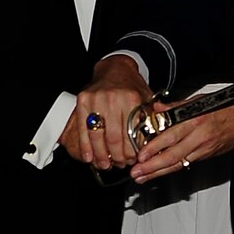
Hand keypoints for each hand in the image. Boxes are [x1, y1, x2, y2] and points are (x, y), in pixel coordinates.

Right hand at [61, 55, 153, 170]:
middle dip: (118, 156)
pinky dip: (85, 146)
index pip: (132, 134)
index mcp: (132, 100)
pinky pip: (82, 128)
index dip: (132, 151)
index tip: (134, 160)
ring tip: (105, 165)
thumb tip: (151, 147)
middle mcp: (113, 99)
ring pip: (97, 136)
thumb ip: (149, 121)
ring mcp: (96, 100)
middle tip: (121, 164)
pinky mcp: (83, 101)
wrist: (116, 68)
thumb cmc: (132, 87)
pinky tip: (89, 157)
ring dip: (101, 155)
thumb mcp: (147, 101)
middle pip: (114, 138)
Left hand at [129, 95, 233, 183]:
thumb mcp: (199, 101)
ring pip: (178, 163)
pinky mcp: (206, 155)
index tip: (141, 154)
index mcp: (195, 120)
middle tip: (137, 173)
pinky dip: (172, 169)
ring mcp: (203, 149)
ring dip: (159, 172)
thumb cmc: (225, 107)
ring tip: (143, 177)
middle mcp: (199, 137)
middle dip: (152, 166)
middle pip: (173, 155)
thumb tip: (157, 108)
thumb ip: (176, 106)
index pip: (171, 136)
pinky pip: (186, 163)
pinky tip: (160, 173)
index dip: (155, 147)